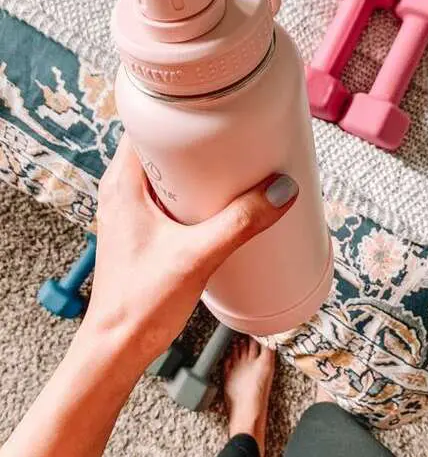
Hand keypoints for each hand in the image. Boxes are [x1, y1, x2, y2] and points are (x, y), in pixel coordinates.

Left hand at [85, 133, 297, 365]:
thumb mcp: (196, 256)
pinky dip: (195, 192)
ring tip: (235, 164)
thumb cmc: (138, 304)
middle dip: (198, 139)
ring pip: (168, 172)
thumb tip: (280, 191)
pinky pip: (172, 196)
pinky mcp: (146, 230)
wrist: (117, 349)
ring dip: (198, 168)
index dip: (177, 111)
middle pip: (162, 146)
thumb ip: (241, 223)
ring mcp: (134, 211)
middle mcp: (123, 191)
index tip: (211, 107)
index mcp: (123, 183)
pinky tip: (222, 201)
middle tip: (235, 134)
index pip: (144, 124)